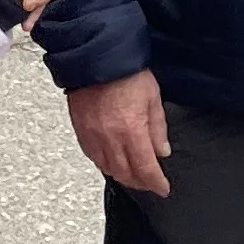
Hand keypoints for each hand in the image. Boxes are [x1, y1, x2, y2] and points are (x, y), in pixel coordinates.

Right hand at [66, 72, 170, 196]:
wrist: (96, 55)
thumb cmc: (125, 71)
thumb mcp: (152, 97)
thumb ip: (158, 127)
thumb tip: (162, 151)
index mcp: (131, 129)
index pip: (145, 169)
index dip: (156, 183)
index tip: (162, 188)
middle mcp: (110, 136)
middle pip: (125, 174)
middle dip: (140, 182)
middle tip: (149, 183)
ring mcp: (93, 134)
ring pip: (107, 168)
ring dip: (122, 175)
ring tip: (132, 174)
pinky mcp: (80, 129)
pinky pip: (92, 155)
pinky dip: (104, 163)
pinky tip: (111, 160)